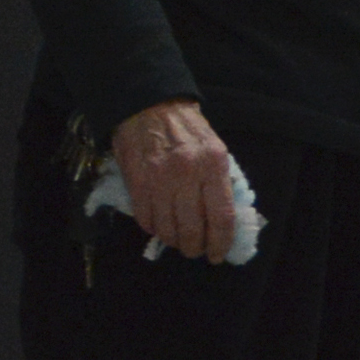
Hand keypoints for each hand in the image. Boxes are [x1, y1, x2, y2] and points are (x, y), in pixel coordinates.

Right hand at [114, 99, 237, 259]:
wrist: (149, 105)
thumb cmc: (187, 128)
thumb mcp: (215, 149)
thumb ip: (220, 182)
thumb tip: (224, 220)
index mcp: (213, 165)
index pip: (222, 217)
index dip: (221, 243)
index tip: (218, 254)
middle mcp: (187, 174)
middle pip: (193, 229)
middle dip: (195, 248)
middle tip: (195, 250)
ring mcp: (159, 179)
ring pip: (168, 228)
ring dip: (174, 241)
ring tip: (177, 239)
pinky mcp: (136, 182)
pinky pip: (145, 218)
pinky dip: (153, 228)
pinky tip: (159, 224)